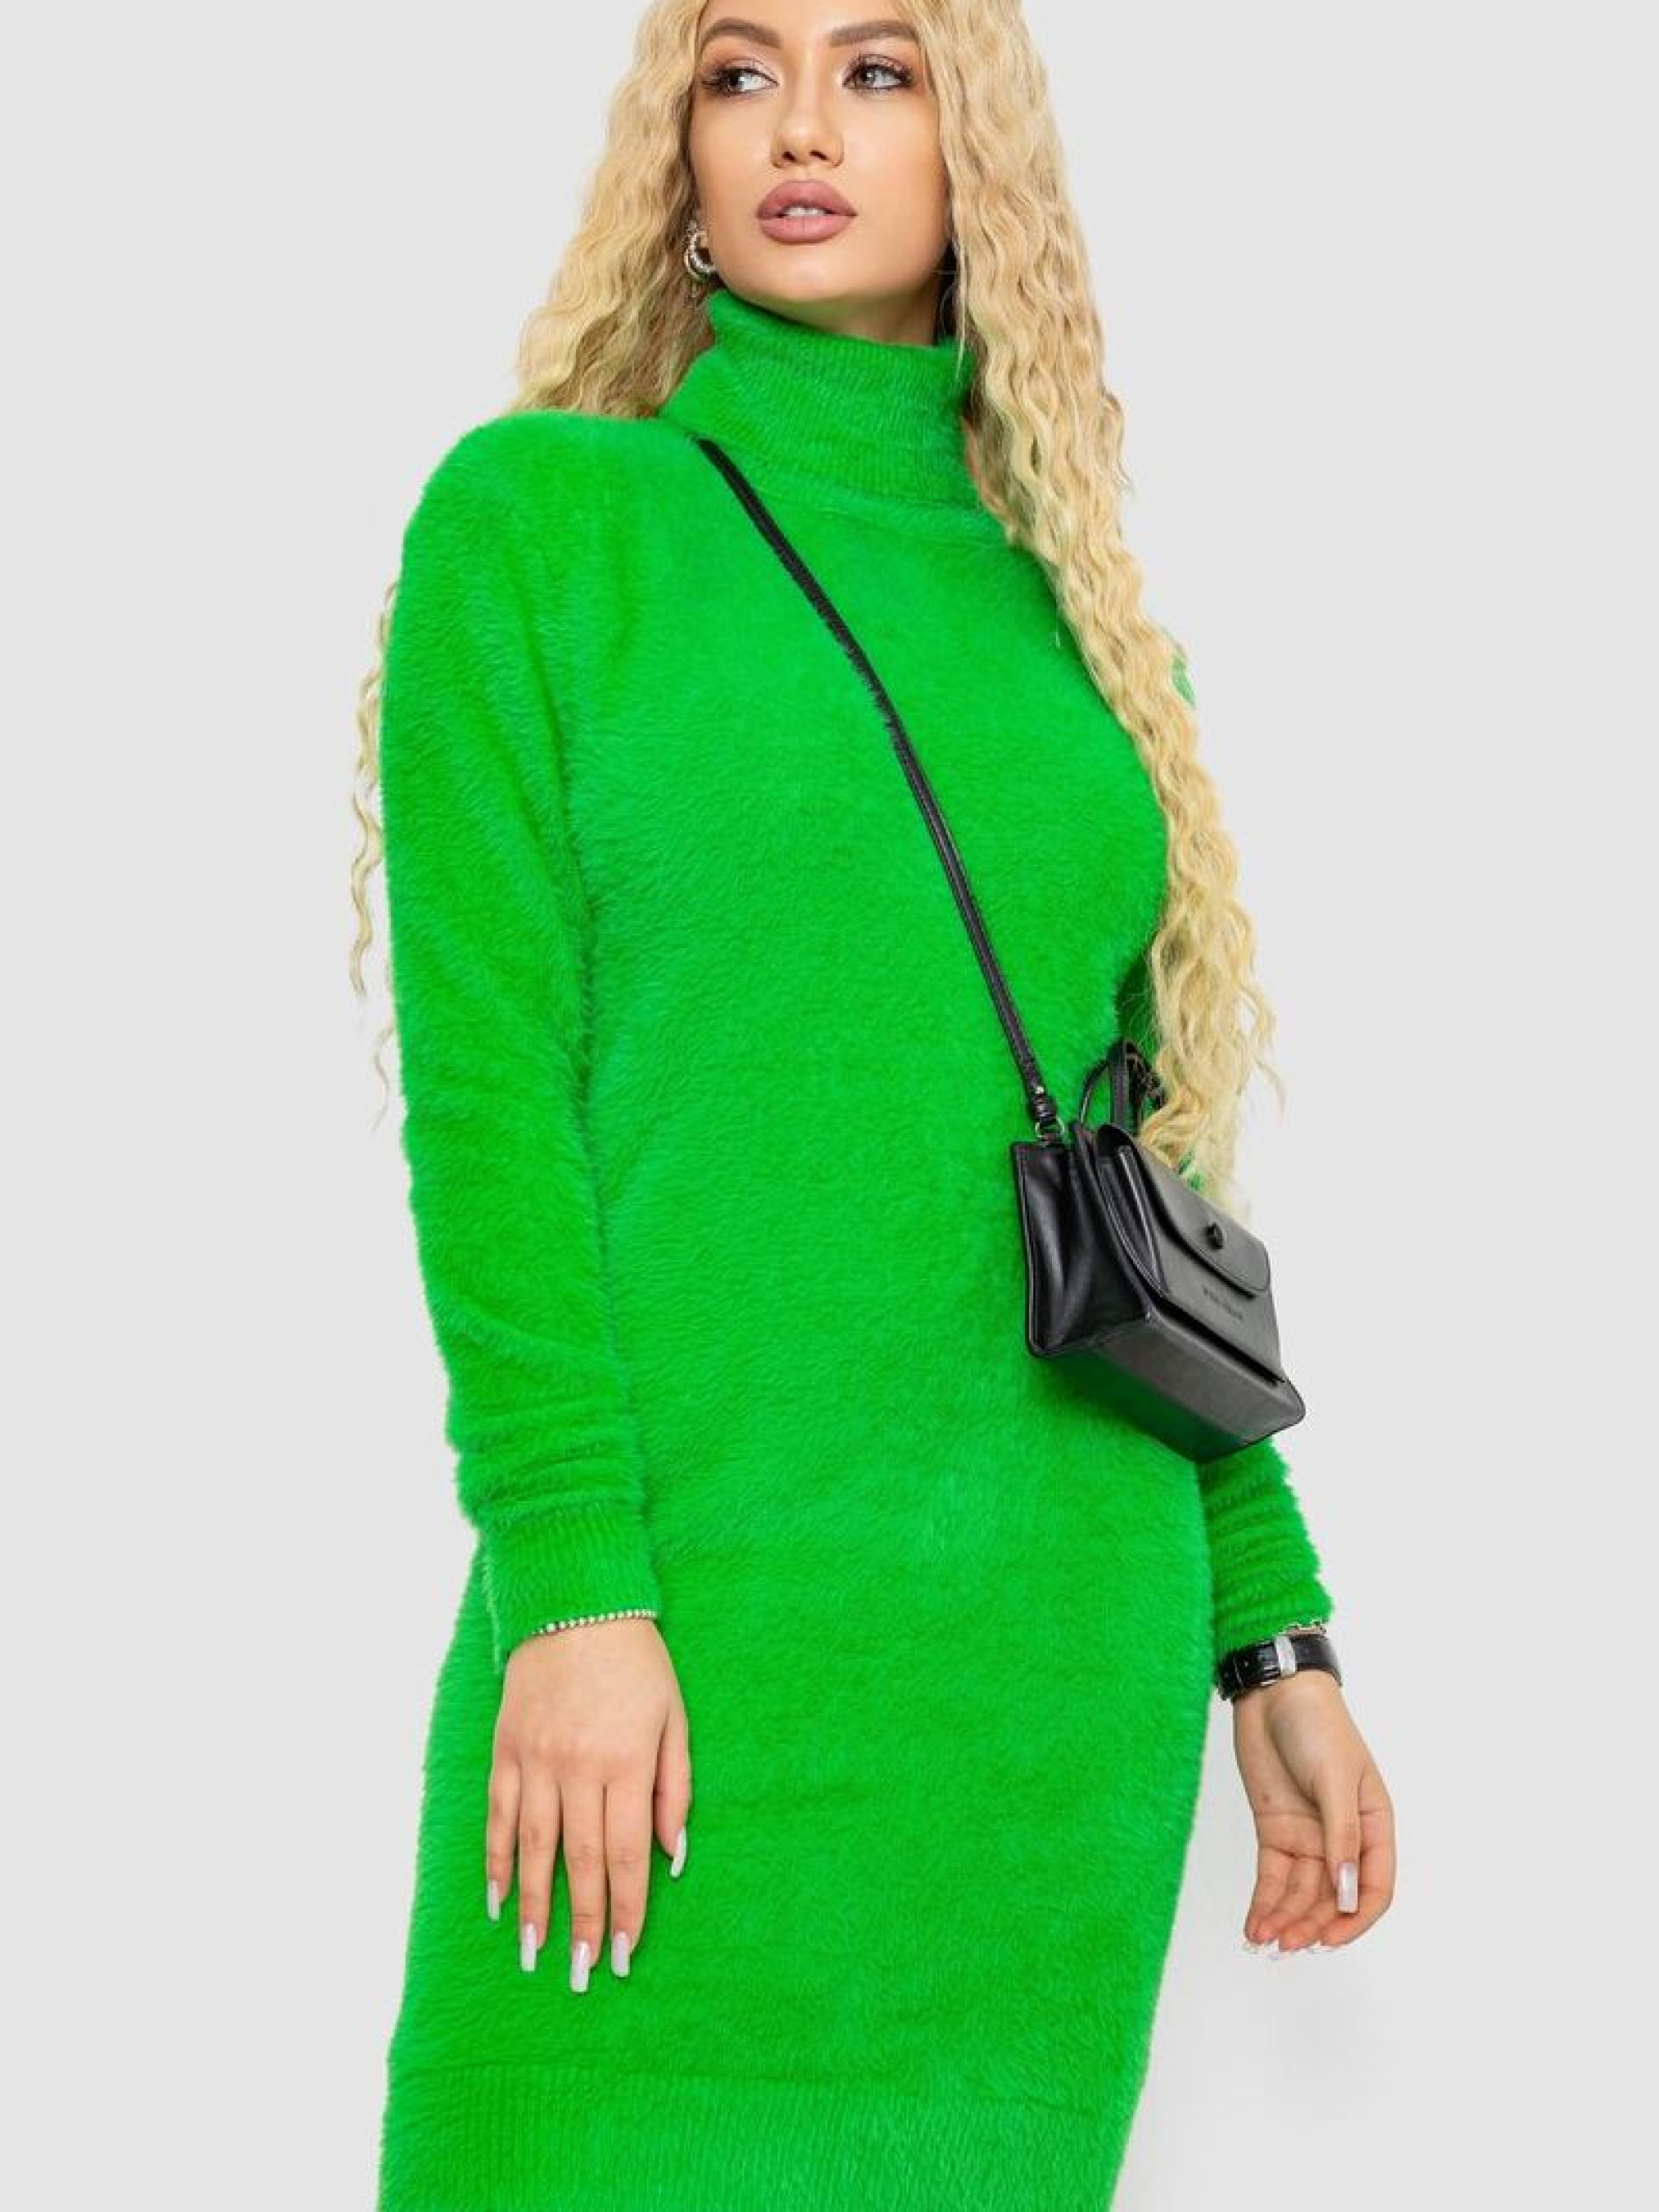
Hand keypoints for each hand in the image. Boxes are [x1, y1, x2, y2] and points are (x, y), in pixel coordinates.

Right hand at [487, 1617, 691, 1988]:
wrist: (575, 1604)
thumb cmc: (637, 1663)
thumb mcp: (675, 1717)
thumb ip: (675, 1788)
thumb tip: (673, 1855)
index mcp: (628, 1761)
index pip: (629, 1853)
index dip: (628, 1908)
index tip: (628, 1953)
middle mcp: (579, 1766)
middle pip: (581, 1861)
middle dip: (585, 1924)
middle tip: (584, 1974)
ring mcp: (536, 1759)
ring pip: (535, 1848)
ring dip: (535, 1907)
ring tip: (535, 1956)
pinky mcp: (506, 1750)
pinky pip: (499, 1816)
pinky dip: (498, 1861)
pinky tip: (499, 1899)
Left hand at [1230, 1670, 1395, 1953]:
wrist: (1274, 1693)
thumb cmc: (1317, 1726)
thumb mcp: (1335, 1779)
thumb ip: (1340, 1836)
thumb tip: (1346, 1891)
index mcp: (1374, 1825)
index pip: (1374, 1887)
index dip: (1356, 1918)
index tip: (1329, 1938)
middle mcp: (1342, 1838)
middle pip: (1332, 1897)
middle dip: (1312, 1923)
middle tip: (1287, 1943)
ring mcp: (1308, 1836)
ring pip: (1301, 1893)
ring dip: (1285, 1918)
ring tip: (1264, 1939)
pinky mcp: (1276, 1831)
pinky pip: (1273, 1877)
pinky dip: (1265, 1902)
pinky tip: (1254, 1925)